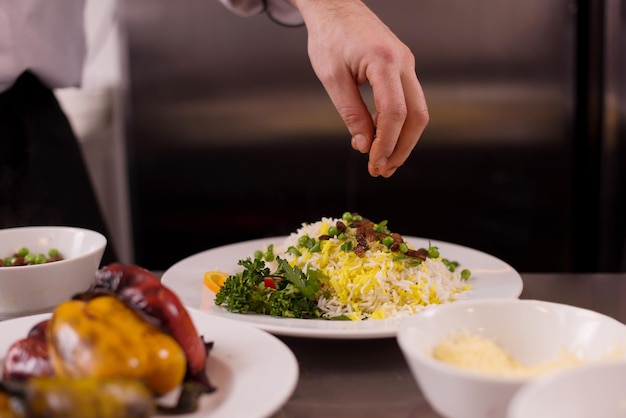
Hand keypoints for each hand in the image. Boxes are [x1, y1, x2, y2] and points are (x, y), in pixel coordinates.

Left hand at [289, 0, 428, 176]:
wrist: (335, 7)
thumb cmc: (329, 37)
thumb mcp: (332, 78)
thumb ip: (351, 113)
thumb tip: (364, 146)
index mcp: (384, 62)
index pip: (395, 113)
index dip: (386, 143)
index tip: (374, 163)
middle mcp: (403, 62)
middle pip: (417, 115)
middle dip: (402, 148)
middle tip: (383, 170)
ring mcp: (406, 64)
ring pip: (417, 110)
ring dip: (403, 139)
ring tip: (383, 161)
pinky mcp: (402, 67)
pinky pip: (408, 101)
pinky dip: (398, 124)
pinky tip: (381, 138)